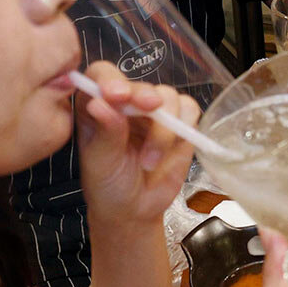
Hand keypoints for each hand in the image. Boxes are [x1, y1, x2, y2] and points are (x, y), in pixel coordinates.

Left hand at [74, 62, 197, 229]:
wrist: (134, 210)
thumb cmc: (108, 185)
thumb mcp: (101, 162)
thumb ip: (105, 132)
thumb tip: (99, 103)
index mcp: (98, 105)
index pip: (101, 76)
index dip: (110, 79)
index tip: (115, 95)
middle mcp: (127, 103)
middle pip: (140, 84)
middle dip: (145, 96)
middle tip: (150, 108)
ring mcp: (155, 112)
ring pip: (168, 97)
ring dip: (164, 128)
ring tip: (151, 160)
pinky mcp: (180, 123)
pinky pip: (190, 110)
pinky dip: (185, 126)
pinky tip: (173, 150)